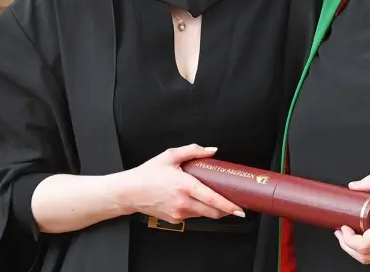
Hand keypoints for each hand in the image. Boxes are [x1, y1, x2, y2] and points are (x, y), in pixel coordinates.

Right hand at [113, 144, 244, 223]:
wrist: (129, 192)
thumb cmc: (148, 174)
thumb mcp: (170, 156)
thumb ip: (193, 151)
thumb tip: (212, 150)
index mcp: (185, 186)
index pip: (212, 199)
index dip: (228, 206)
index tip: (240, 209)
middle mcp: (183, 202)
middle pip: (212, 212)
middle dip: (226, 210)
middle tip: (234, 205)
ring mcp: (179, 213)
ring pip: (203, 214)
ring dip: (212, 209)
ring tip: (214, 198)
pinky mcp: (174, 219)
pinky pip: (192, 216)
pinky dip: (198, 210)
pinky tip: (195, 200)